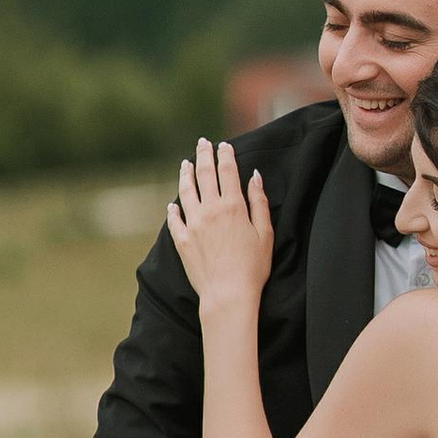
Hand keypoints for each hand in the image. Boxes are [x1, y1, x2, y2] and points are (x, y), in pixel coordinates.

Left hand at [166, 139, 273, 313]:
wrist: (228, 295)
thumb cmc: (252, 268)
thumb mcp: (265, 234)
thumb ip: (259, 203)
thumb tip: (255, 177)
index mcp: (233, 207)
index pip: (228, 171)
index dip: (226, 155)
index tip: (224, 145)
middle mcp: (210, 211)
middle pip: (205, 174)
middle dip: (204, 155)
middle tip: (203, 143)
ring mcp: (193, 225)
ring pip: (186, 191)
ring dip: (186, 174)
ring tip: (186, 164)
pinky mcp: (181, 241)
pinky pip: (174, 220)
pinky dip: (173, 209)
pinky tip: (173, 203)